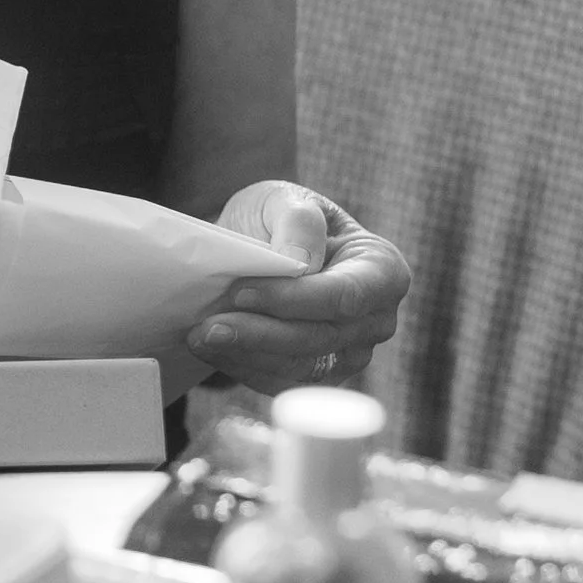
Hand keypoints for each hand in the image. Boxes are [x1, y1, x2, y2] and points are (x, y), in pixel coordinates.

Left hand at [186, 180, 409, 397]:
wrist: (258, 247)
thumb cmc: (279, 220)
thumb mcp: (285, 199)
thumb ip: (298, 220)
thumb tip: (300, 261)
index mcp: (383, 270)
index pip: (345, 295)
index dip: (294, 299)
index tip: (241, 292)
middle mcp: (376, 319)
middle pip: (321, 338)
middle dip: (261, 334)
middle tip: (208, 326)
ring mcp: (351, 353)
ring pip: (300, 367)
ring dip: (245, 355)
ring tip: (200, 337)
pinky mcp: (319, 376)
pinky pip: (283, 383)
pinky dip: (244, 369)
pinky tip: (212, 350)